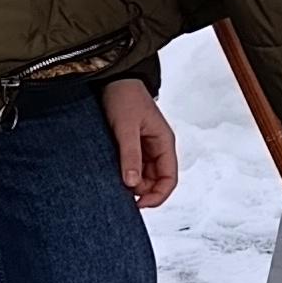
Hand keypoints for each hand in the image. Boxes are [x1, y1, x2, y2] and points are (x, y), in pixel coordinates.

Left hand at [103, 79, 177, 207]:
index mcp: (164, 142)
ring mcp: (145, 147)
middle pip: (156, 181)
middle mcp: (158, 147)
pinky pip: (133, 166)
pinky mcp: (132, 145)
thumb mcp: (126, 127)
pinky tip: (112, 174)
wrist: (113, 78)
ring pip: (143, 175)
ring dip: (132, 183)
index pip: (169, 179)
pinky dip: (125, 173)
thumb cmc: (124, 97)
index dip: (158, 196)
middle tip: (120, 194)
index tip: (138, 204)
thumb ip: (130, 155)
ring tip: (113, 183)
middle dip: (142, 191)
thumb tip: (132, 184)